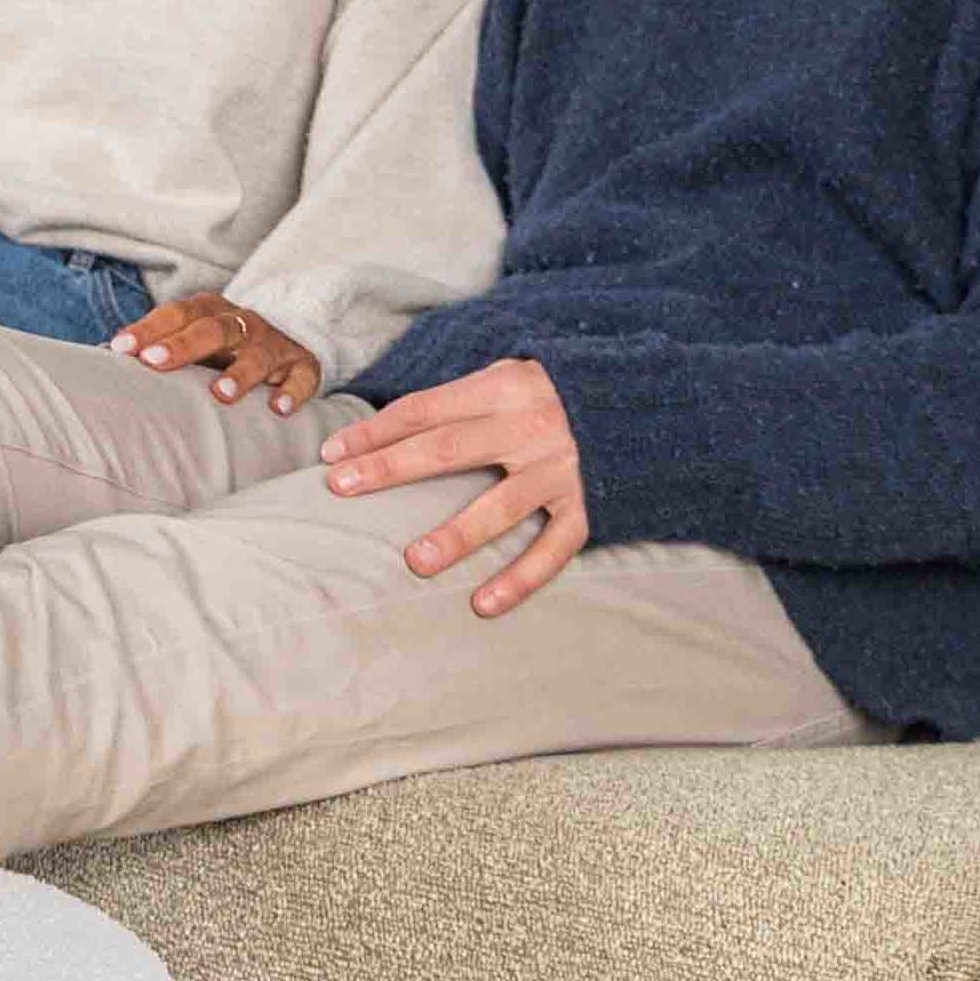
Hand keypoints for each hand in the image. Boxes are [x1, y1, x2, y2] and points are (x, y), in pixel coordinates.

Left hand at [113, 288, 328, 412]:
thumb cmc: (225, 348)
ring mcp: (274, 344)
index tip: (120, 348)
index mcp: (210, 312)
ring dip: (239, 373)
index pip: (177, 314)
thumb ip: (159, 348)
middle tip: (154, 362)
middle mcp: (242, 323)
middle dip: (183, 345)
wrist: (290, 340)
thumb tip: (100, 361)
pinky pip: (301, 378)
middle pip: (213, 328)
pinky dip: (292, 392)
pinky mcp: (303, 366)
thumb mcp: (195, 341)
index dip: (149, 329)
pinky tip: (277, 409)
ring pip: (258, 354)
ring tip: (220, 394)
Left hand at [320, 357, 586, 613]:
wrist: (647, 401)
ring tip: (416, 561)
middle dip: (390, 468)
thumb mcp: (509, 376)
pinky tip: (484, 604)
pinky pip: (553, 548)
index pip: (425, 410)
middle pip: (447, 448)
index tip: (332, 454)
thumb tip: (385, 429)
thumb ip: (459, 399)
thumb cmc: (556, 392)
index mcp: (504, 386)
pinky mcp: (587, 505)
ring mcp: (561, 468)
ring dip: (457, 534)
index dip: (375, 431)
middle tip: (342, 488)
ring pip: (500, 505)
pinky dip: (522, 579)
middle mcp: (532, 425)